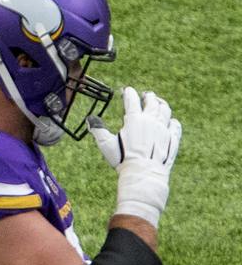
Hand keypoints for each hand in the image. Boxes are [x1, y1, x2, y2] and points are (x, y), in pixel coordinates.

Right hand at [87, 87, 181, 227]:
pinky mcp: (172, 139)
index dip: (128, 92)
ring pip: (166, 110)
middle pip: (152, 101)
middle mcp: (151, 120)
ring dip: (162, 104)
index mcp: (134, 119)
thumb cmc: (122, 159)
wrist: (143, 174)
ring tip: (159, 103)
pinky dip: (172, 121)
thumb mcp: (106, 144)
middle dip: (148, 96)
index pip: (132, 99)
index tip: (126, 90)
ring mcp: (164, 129)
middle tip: (145, 95)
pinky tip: (170, 122)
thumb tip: (90, 119)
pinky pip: (175, 126)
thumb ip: (98, 129)